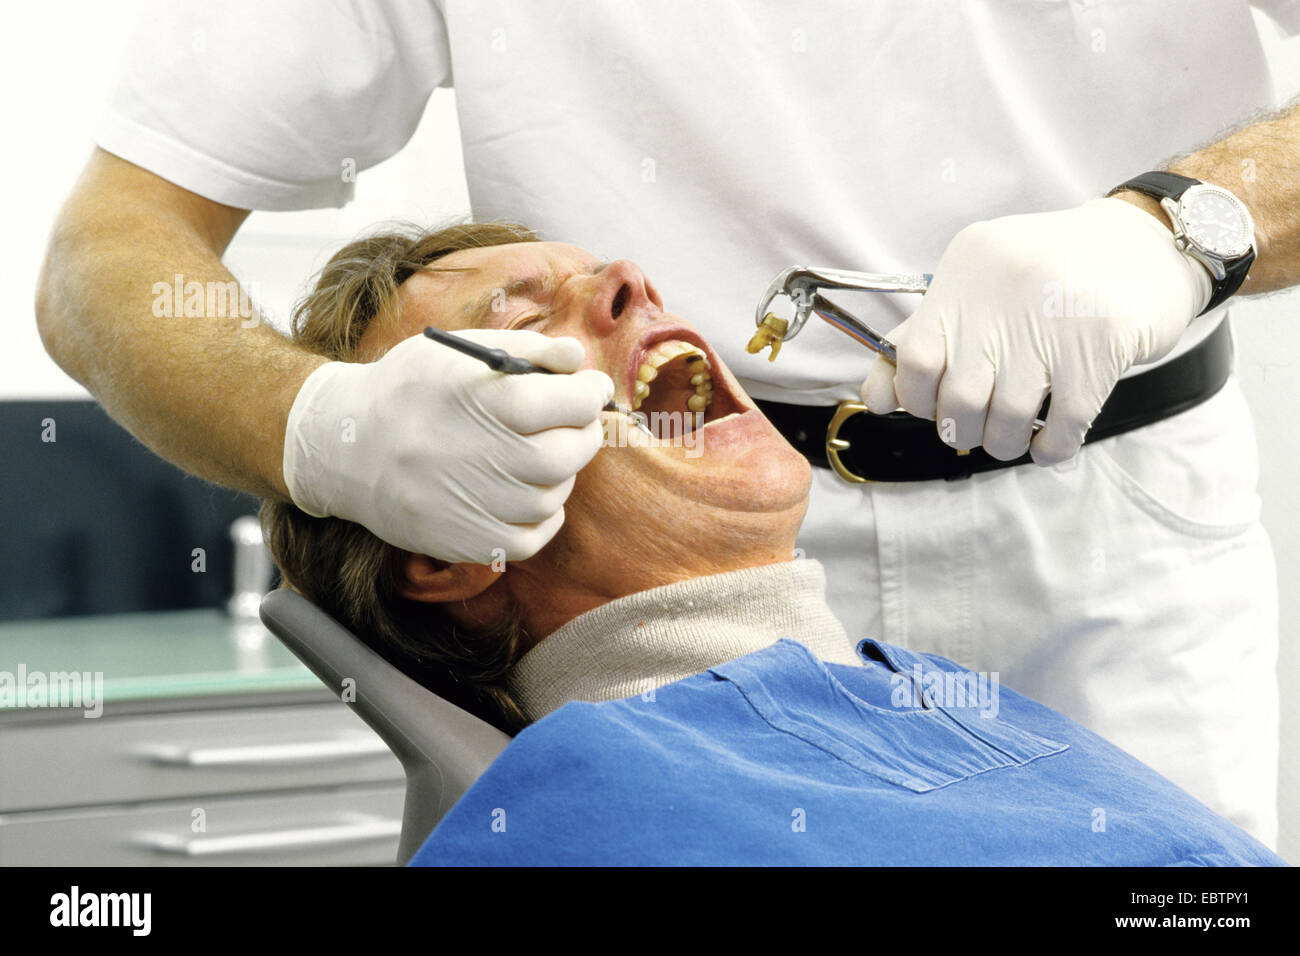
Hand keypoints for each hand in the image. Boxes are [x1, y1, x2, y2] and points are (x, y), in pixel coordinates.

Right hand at [283, 329, 613, 562]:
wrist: (346, 445)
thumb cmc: (410, 390)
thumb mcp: (460, 352)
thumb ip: (528, 352)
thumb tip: (578, 358)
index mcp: (488, 403)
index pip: (572, 402)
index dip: (590, 394)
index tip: (591, 388)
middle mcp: (486, 457)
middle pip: (569, 454)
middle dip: (584, 434)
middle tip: (576, 421)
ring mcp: (477, 506)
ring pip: (554, 496)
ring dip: (560, 473)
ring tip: (535, 452)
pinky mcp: (469, 541)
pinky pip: (534, 536)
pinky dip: (543, 515)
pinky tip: (527, 491)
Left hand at [861, 197, 1210, 463]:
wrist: (1147, 244)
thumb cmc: (1052, 277)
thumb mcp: (983, 287)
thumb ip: (927, 338)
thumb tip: (879, 398)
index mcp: (968, 266)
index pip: (916, 359)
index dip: (918, 399)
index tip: (933, 406)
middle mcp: (1006, 284)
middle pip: (960, 397)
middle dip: (961, 429)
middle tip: (975, 427)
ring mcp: (1056, 314)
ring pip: (1008, 417)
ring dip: (1004, 443)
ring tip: (1011, 436)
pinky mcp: (1104, 342)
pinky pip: (1064, 424)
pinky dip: (1050, 448)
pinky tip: (1049, 442)